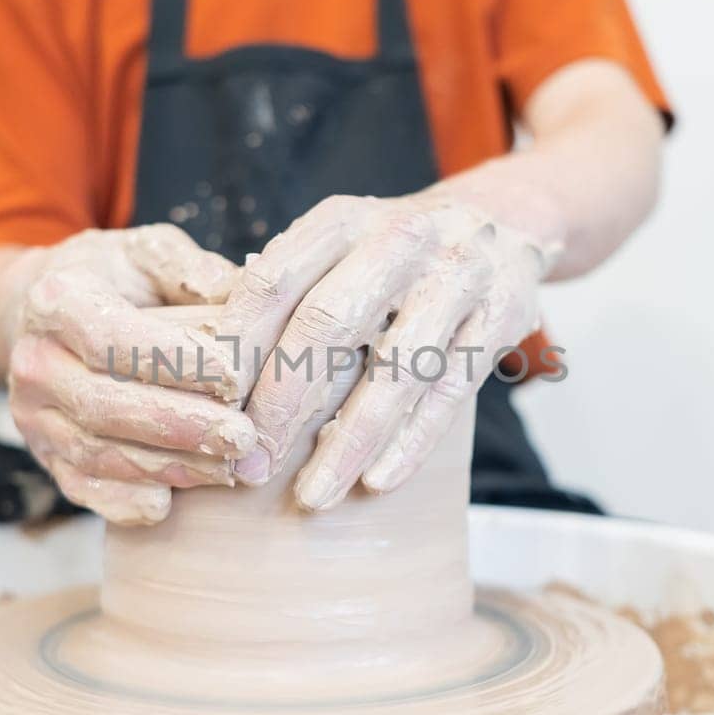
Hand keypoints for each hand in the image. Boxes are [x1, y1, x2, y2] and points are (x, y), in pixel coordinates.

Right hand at [4, 225, 254, 525]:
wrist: (41, 314)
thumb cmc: (115, 279)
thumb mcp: (149, 253)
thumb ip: (193, 269)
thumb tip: (249, 287)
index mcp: (56, 300)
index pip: (115, 340)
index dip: (176, 364)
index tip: (236, 378)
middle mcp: (33, 361)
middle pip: (105, 405)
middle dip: (181, 426)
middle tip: (244, 437)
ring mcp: (33, 415)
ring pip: (97, 453)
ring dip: (168, 467)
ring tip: (230, 468)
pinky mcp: (44, 454)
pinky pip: (83, 488)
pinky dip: (126, 502)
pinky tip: (172, 503)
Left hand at [219, 193, 558, 510]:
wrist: (503, 223)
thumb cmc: (394, 256)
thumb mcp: (340, 247)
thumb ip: (285, 291)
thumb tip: (213, 364)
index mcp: (343, 219)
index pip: (274, 280)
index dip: (237, 345)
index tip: (210, 407)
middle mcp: (401, 237)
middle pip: (328, 323)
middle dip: (283, 403)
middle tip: (251, 464)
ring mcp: (457, 274)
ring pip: (396, 369)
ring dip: (349, 441)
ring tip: (313, 494)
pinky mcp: (502, 314)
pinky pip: (450, 390)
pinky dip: (411, 441)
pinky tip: (376, 480)